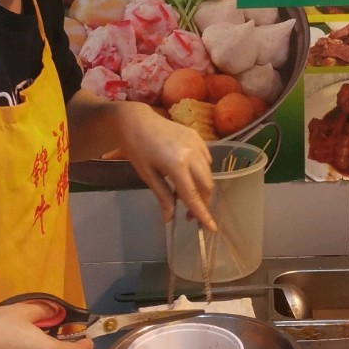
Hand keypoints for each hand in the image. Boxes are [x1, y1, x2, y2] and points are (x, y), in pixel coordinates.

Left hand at [107, 102, 215, 229]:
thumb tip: (170, 218)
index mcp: (177, 165)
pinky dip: (201, 171)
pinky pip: (206, 160)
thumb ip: (163, 196)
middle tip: (188, 214)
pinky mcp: (198, 137)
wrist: (137, 120)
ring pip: (208, 173)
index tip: (211, 228)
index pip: (193, 195)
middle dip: (202, 202)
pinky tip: (187, 173)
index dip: (202, 214)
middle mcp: (192, 154)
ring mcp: (197, 144)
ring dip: (201, 187)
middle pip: (207, 186)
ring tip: (182, 192)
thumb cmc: (137, 148)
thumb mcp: (147, 175)